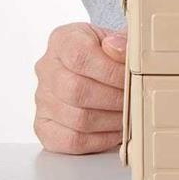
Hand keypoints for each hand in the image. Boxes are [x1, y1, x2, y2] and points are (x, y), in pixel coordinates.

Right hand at [33, 23, 126, 153]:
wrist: (95, 66)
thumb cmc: (108, 53)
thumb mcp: (118, 39)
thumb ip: (121, 42)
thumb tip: (118, 48)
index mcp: (63, 40)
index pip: (80, 56)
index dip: (111, 71)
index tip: (133, 77)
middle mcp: (47, 69)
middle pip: (77, 90)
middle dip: (115, 99)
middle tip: (135, 100)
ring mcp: (43, 99)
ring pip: (77, 118)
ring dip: (111, 121)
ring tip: (129, 116)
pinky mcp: (44, 125)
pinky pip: (71, 140)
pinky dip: (100, 140)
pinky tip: (115, 131)